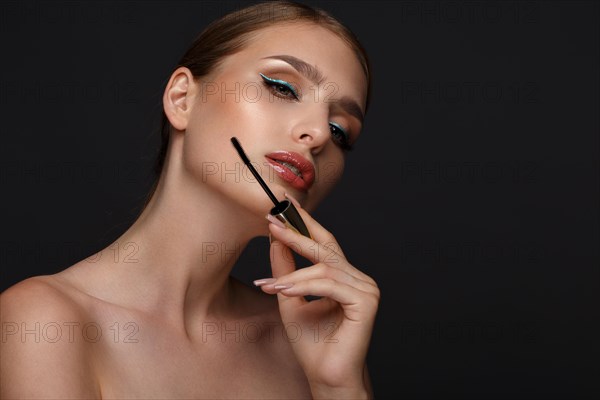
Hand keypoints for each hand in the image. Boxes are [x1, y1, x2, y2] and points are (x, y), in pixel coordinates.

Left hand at [255, 193, 379, 397]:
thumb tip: (275, 239)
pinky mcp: (366, 301)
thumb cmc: (311, 344)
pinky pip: (329, 284)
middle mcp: (358, 279)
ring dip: (292, 274)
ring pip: (324, 268)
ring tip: (269, 285)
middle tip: (272, 220)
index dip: (303, 225)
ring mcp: (366, 289)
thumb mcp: (290, 298)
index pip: (324, 245)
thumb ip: (285, 270)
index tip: (280, 209)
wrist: (326, 377)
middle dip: (298, 232)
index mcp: (345, 277)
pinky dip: (303, 286)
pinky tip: (282, 291)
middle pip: (327, 247)